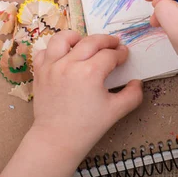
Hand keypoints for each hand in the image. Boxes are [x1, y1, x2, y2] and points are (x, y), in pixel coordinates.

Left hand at [29, 31, 143, 158]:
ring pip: (63, 38)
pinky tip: (63, 56)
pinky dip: (53, 50)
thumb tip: (137, 82)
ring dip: (77, 37)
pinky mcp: (40, 72)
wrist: (57, 139)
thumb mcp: (116, 111)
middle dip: (106, 40)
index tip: (124, 56)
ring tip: (84, 43)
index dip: (120, 54)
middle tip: (114, 44)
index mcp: (90, 73)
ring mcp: (52, 66)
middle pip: (91, 41)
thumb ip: (132, 94)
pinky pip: (44, 52)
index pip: (110, 55)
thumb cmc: (87, 126)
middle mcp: (70, 64)